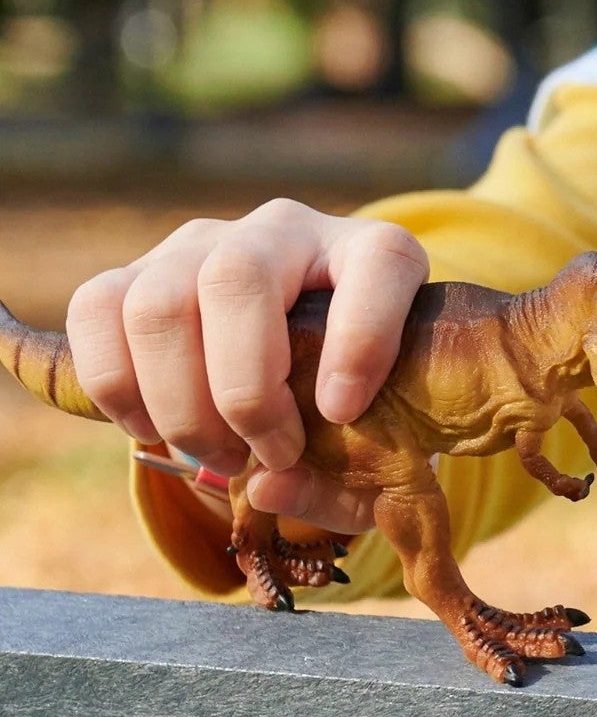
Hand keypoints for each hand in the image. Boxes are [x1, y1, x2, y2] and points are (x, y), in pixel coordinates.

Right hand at [65, 198, 426, 531]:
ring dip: (180, 402)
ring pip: (159, 301)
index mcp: (374, 253)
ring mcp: (205, 243)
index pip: (379, 261)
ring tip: (221, 457)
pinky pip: (97, 310)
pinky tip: (155, 429)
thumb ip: (343, 479)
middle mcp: (288, 230)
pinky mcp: (138, 270)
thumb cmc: (351, 403)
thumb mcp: (376, 441)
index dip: (362, 336)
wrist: (299, 355)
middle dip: (245, 389)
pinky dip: (116, 386)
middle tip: (273, 455)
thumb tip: (267, 486)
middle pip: (238, 278)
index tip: (342, 411)